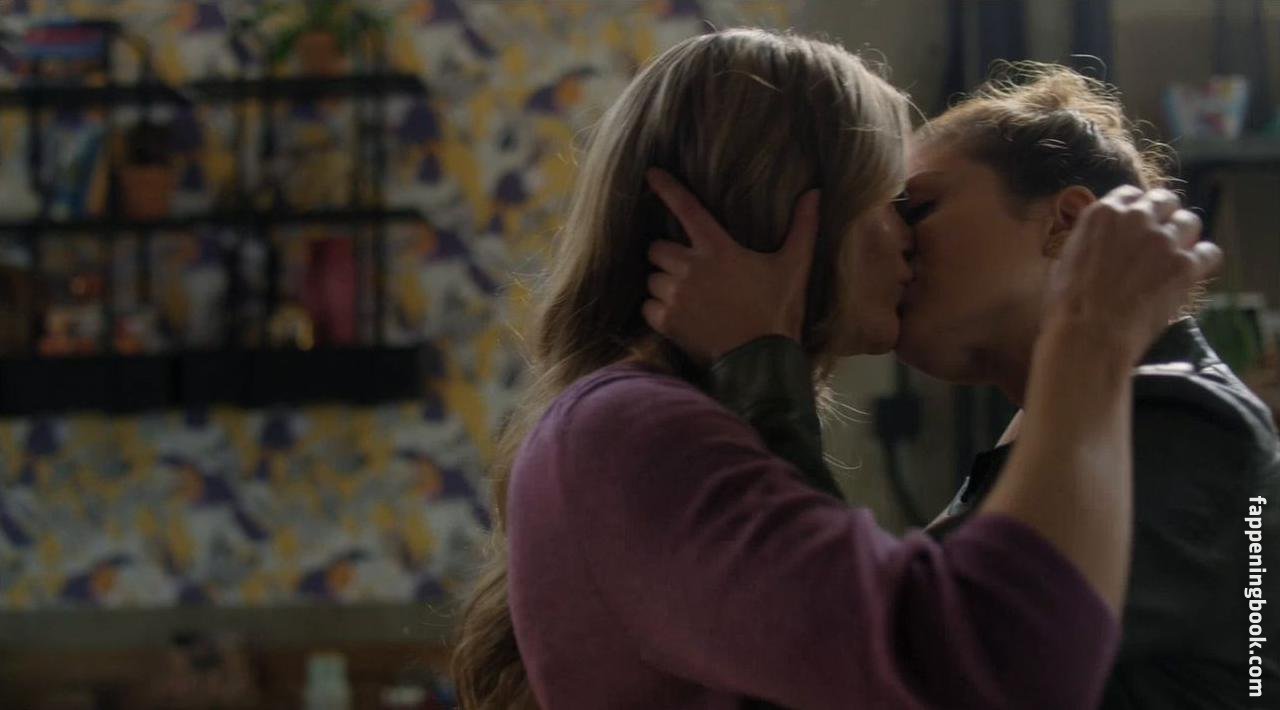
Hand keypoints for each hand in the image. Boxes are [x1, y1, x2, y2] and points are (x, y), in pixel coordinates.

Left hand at [641, 168, 819, 364]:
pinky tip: (681, 317)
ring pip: (652, 278)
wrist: (761, 363)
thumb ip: (803, 227)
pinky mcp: (666, 322)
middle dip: (667, 255)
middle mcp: (691, 268)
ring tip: (688, 298)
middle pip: (657, 247)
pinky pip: (648, 306)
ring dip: (663, 284)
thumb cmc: (778, 312)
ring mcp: (676, 296)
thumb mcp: (794, 267)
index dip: (666, 188)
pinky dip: (658, 310)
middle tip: (688, 270)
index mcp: (718, 249)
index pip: (686, 208)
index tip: (650, 173)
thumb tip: (814, 192)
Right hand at [1044, 186, 1221, 359]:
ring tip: (1178, 254)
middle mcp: (1136, 218)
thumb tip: (1097, 244)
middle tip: (1162, 236)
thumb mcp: (1066, 260)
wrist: (1089, 334)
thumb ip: (1089, 241)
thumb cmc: (1069, 304)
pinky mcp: (1185, 266)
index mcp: (1103, 213)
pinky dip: (1203, 261)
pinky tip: (1193, 272)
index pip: (1132, 193)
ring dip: (1185, 236)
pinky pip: (1209, 252)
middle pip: (1166, 200)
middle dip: (1165, 215)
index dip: (1138, 208)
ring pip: (1190, 222)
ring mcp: (1163, 241)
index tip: (1139, 222)